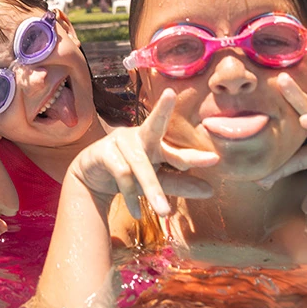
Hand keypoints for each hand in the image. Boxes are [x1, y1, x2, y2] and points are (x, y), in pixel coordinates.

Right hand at [69, 89, 217, 218]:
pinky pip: (122, 173)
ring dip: (152, 190)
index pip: (176, 150)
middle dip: (161, 110)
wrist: (92, 179)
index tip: (214, 159)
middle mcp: (139, 136)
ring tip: (164, 213)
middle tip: (170, 95)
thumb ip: (179, 185)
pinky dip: (131, 195)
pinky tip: (137, 211)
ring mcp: (120, 141)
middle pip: (153, 125)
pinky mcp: (103, 151)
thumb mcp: (156, 181)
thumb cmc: (129, 174)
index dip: (194, 156)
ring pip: (140, 165)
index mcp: (156, 143)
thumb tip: (210, 191)